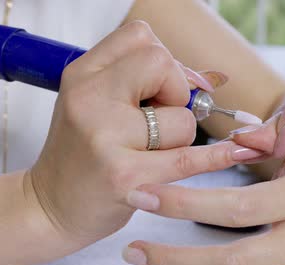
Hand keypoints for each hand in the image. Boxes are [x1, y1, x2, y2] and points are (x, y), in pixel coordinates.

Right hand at [29, 21, 261, 248]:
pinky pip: (187, 158)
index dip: (165, 62)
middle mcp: (89, 99)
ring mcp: (104, 136)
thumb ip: (147, 85)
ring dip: (180, 138)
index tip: (166, 89)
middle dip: (177, 92)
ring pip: (182, 119)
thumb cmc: (82, 156)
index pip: (141, 37)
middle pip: (162, 65)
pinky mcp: (123, 175)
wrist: (49, 207)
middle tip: (159, 120)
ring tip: (150, 154)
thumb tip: (212, 78)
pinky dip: (215, 157)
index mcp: (83, 75)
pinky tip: (236, 153)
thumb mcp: (99, 106)